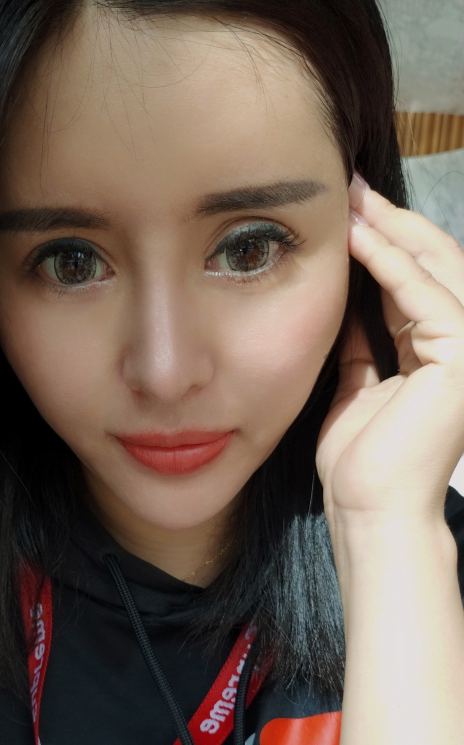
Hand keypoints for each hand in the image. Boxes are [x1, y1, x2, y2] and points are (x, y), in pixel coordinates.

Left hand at [316, 175, 463, 527]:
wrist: (369, 510)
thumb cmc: (361, 464)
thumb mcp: (356, 390)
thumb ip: (361, 348)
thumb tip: (347, 309)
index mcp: (442, 354)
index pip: (419, 284)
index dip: (385, 246)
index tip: (348, 215)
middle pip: (437, 265)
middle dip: (393, 224)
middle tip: (350, 189)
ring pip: (436, 270)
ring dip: (391, 231)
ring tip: (350, 199)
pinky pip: (423, 296)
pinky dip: (389, 263)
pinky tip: (358, 236)